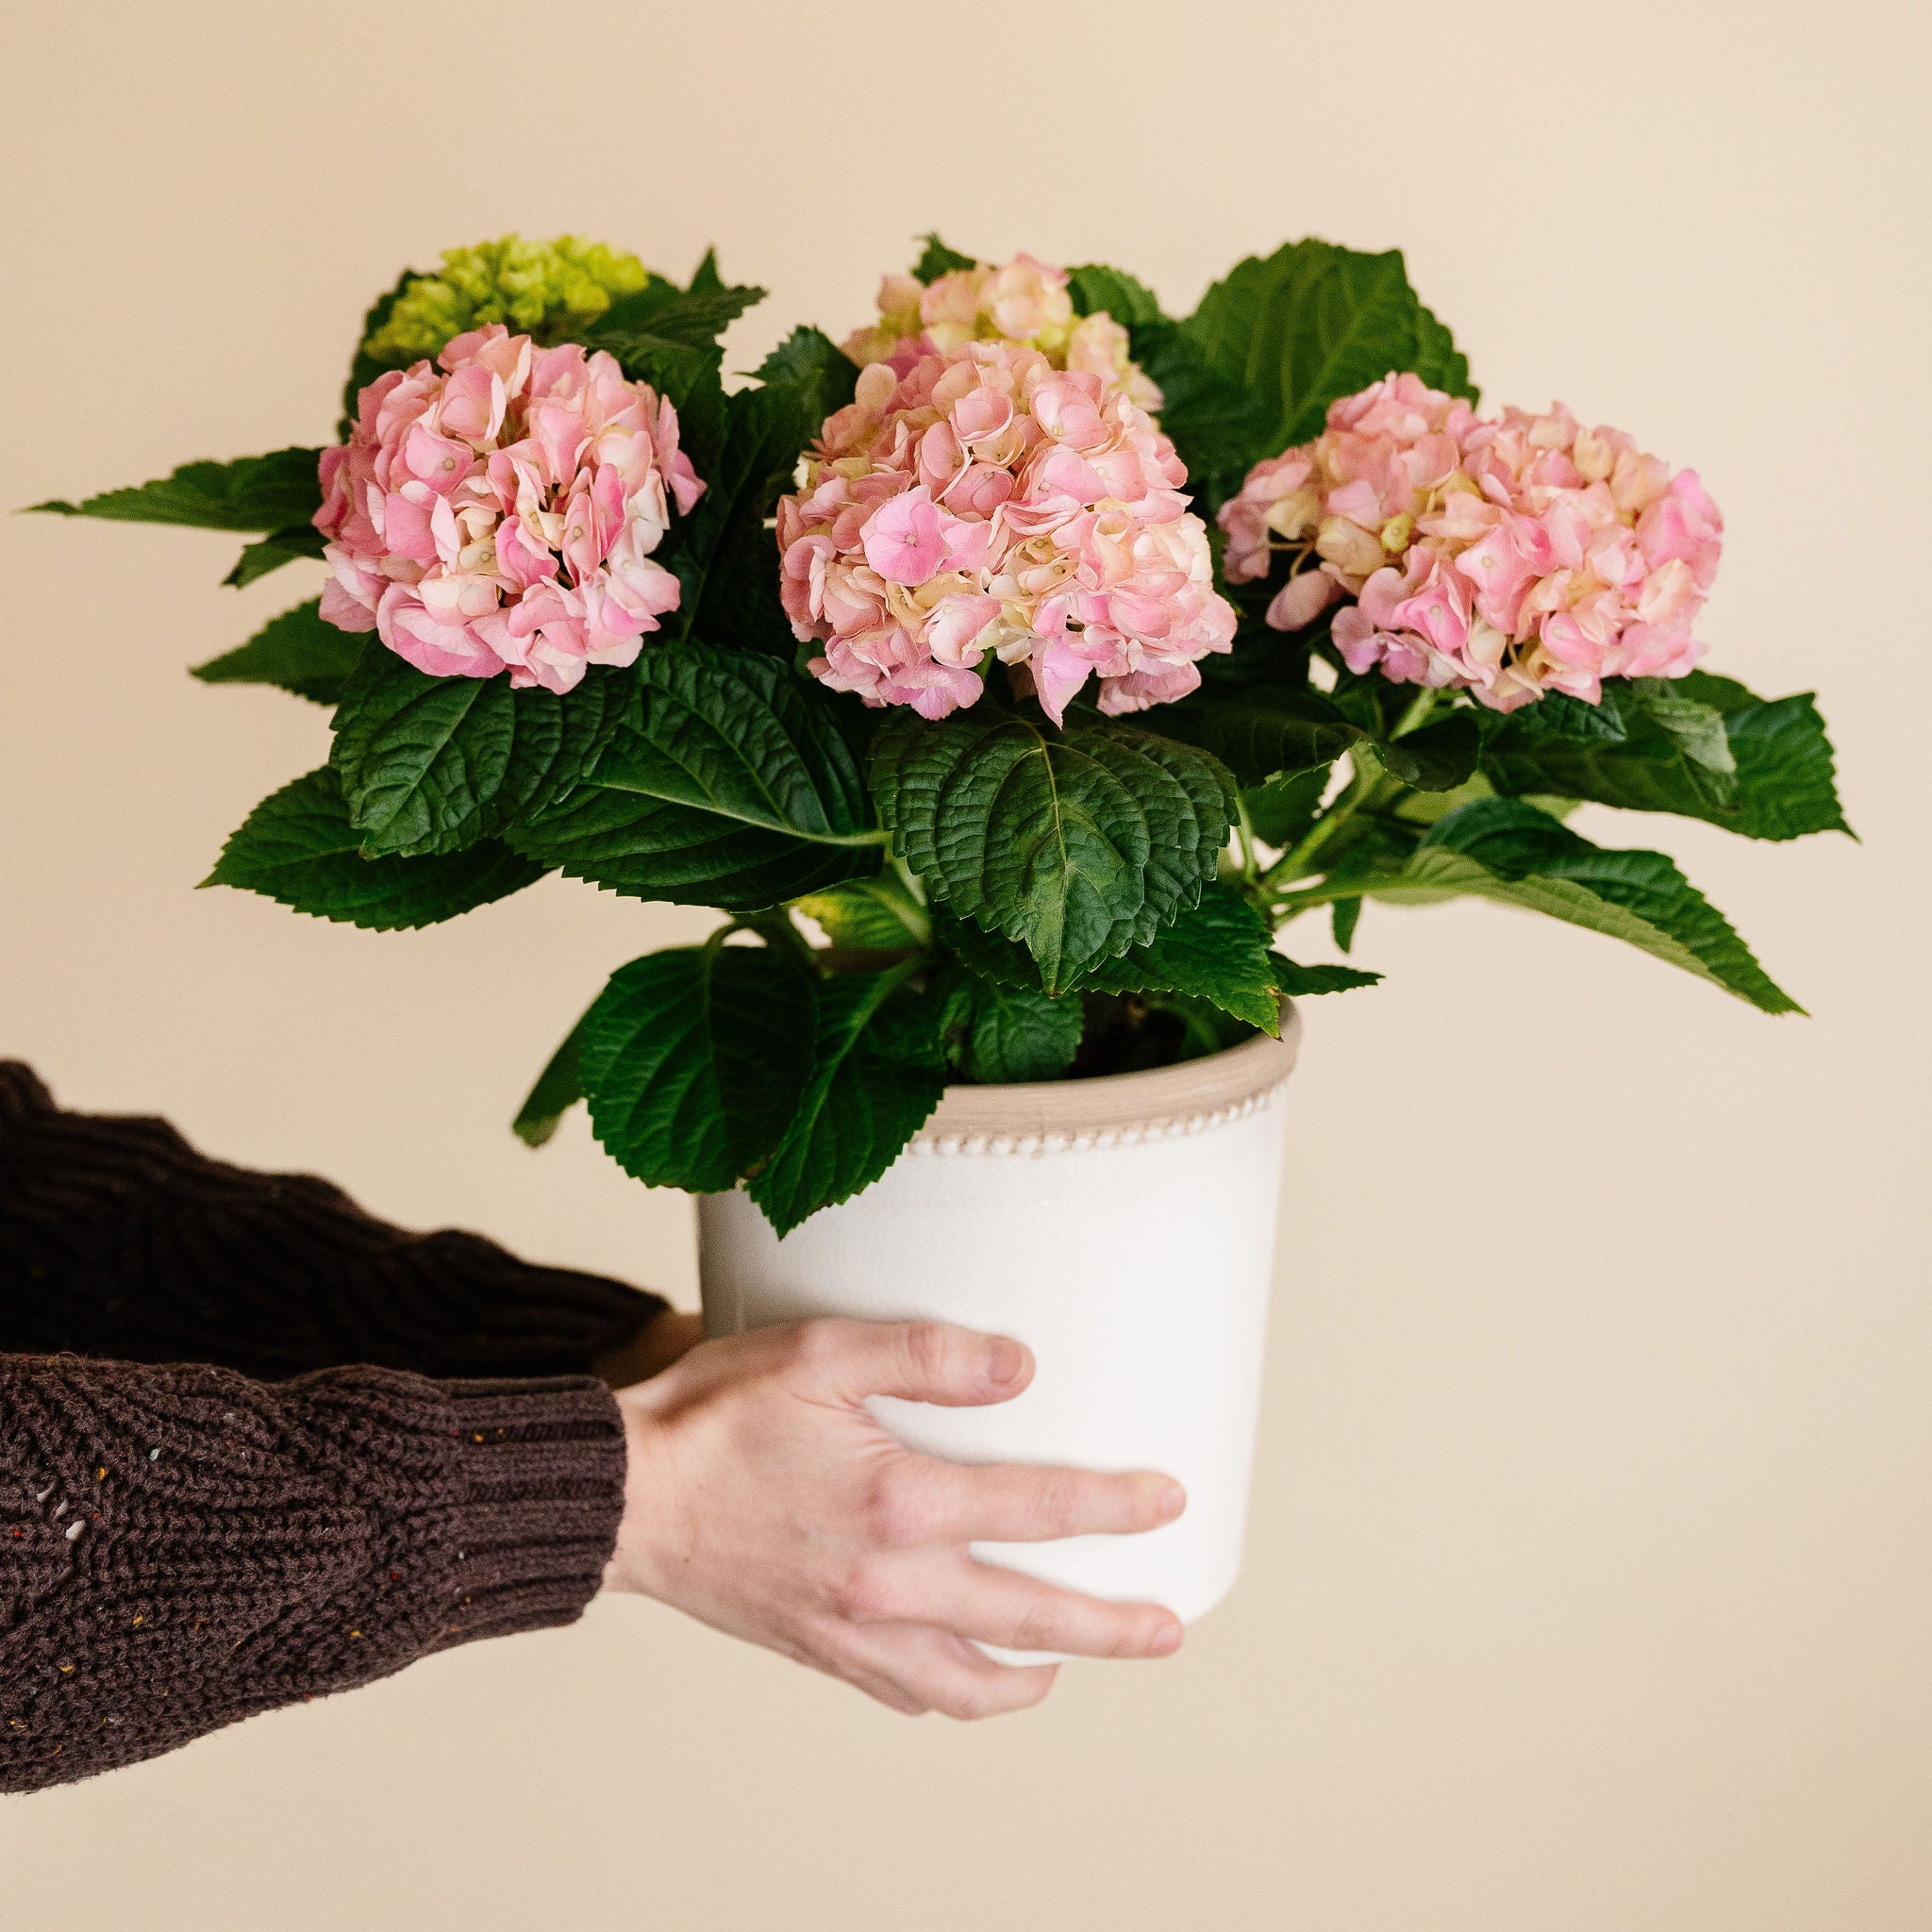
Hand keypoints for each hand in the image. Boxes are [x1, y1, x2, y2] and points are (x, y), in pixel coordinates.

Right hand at [602, 1318, 1185, 1718]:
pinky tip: (975, 1675)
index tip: (1167, 1502)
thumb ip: (925, 1354)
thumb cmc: (714, 1415)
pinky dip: (958, 1692)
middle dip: (1110, 1626)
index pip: (1039, 1508)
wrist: (623, 1497)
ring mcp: (856, 1631)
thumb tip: (1021, 1367)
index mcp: (899, 1503)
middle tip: (1166, 1629)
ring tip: (1075, 1663)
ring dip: (1040, 1675)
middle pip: (1031, 1619)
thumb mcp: (819, 1351)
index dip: (1113, 1506)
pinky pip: (909, 1693)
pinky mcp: (821, 1651)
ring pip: (974, 1683)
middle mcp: (890, 1583)